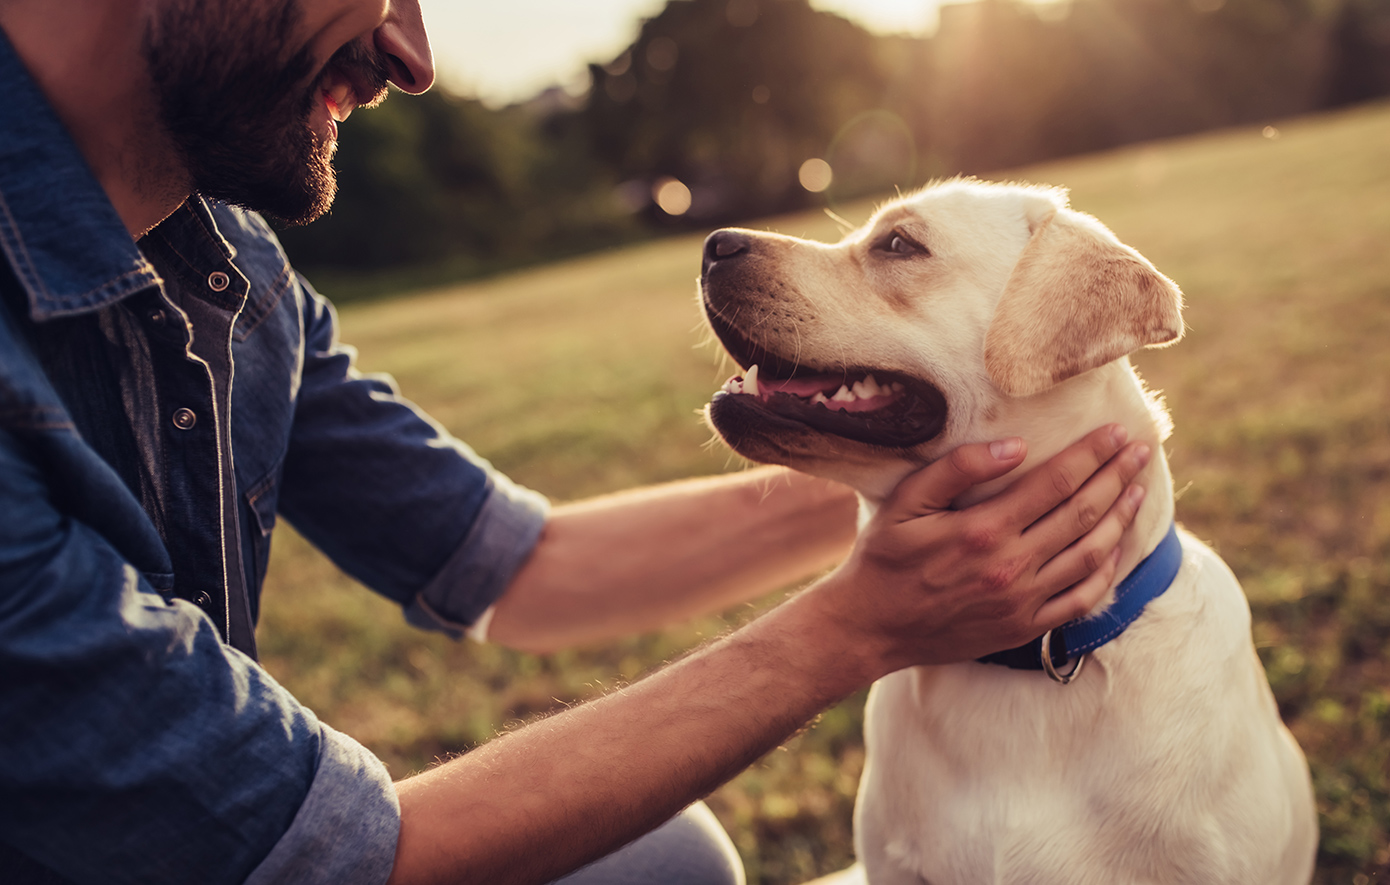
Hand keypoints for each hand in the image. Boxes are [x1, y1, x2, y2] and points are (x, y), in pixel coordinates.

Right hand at [809, 424, 1151, 675]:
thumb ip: (957, 469)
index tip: (1117, 433)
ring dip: (1120, 518)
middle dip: (1117, 477)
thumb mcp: (905, 503)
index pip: (1056, 482)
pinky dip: (1107, 571)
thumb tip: (1015, 446)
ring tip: (1138, 490)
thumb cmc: (884, 558)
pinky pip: (1081, 599)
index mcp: (983, 530)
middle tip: (1141, 451)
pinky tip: (1116, 547)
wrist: (870, 628)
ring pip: (1090, 554)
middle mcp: (1010, 566)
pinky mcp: (1024, 627)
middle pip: (1082, 513)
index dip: (1092, 455)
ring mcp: (1022, 601)